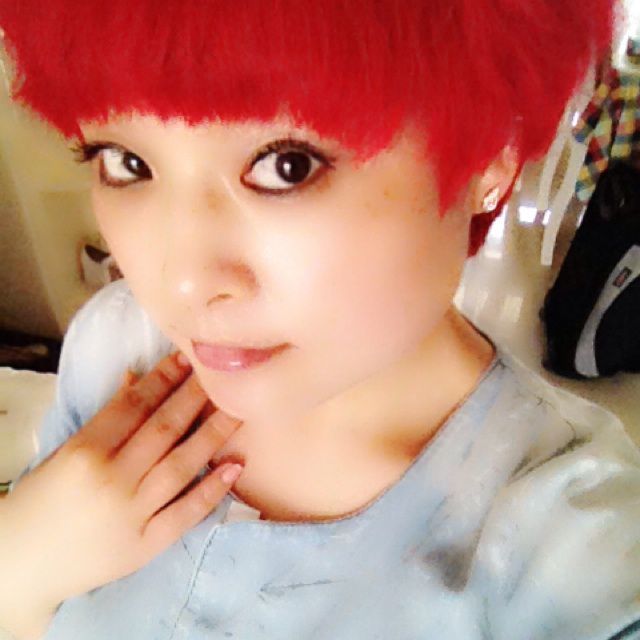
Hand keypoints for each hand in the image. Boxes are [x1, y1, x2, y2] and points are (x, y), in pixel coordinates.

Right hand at [1, 351, 242, 610]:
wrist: (21, 564)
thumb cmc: (41, 500)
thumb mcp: (66, 451)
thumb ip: (105, 417)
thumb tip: (137, 376)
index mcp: (85, 451)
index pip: (134, 405)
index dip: (164, 379)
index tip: (188, 359)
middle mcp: (112, 479)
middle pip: (164, 429)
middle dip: (196, 398)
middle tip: (221, 375)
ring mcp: (131, 514)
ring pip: (181, 465)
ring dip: (214, 435)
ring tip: (239, 411)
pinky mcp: (145, 545)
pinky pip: (185, 514)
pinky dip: (212, 490)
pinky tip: (235, 467)